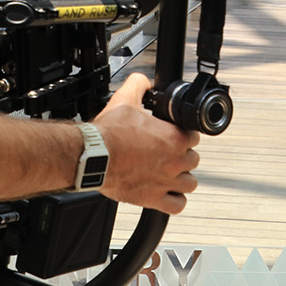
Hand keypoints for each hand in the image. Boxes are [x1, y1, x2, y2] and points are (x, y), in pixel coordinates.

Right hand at [92, 73, 199, 213]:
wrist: (91, 158)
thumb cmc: (107, 134)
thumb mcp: (125, 100)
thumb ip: (139, 85)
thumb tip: (143, 80)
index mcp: (172, 138)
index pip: (194, 136)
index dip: (184, 134)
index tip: (174, 135)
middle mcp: (174, 162)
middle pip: (194, 159)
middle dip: (183, 155)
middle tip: (169, 152)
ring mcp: (165, 182)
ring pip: (190, 183)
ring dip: (182, 177)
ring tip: (170, 172)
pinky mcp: (153, 199)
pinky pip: (177, 205)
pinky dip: (175, 200)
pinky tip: (167, 192)